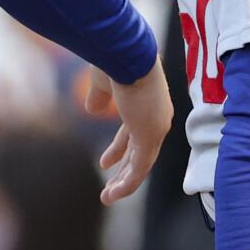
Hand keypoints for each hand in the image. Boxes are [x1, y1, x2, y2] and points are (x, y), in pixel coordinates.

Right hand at [88, 63, 171, 204]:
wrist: (126, 52)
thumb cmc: (115, 58)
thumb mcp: (103, 82)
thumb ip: (99, 97)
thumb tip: (92, 109)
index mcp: (147, 103)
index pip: (134, 132)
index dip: (120, 149)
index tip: (106, 162)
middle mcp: (157, 117)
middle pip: (140, 151)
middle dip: (124, 169)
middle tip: (110, 184)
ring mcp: (155, 128)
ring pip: (141, 164)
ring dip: (124, 183)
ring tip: (108, 197)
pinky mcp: (150, 137)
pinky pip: (140, 168)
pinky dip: (127, 184)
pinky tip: (113, 194)